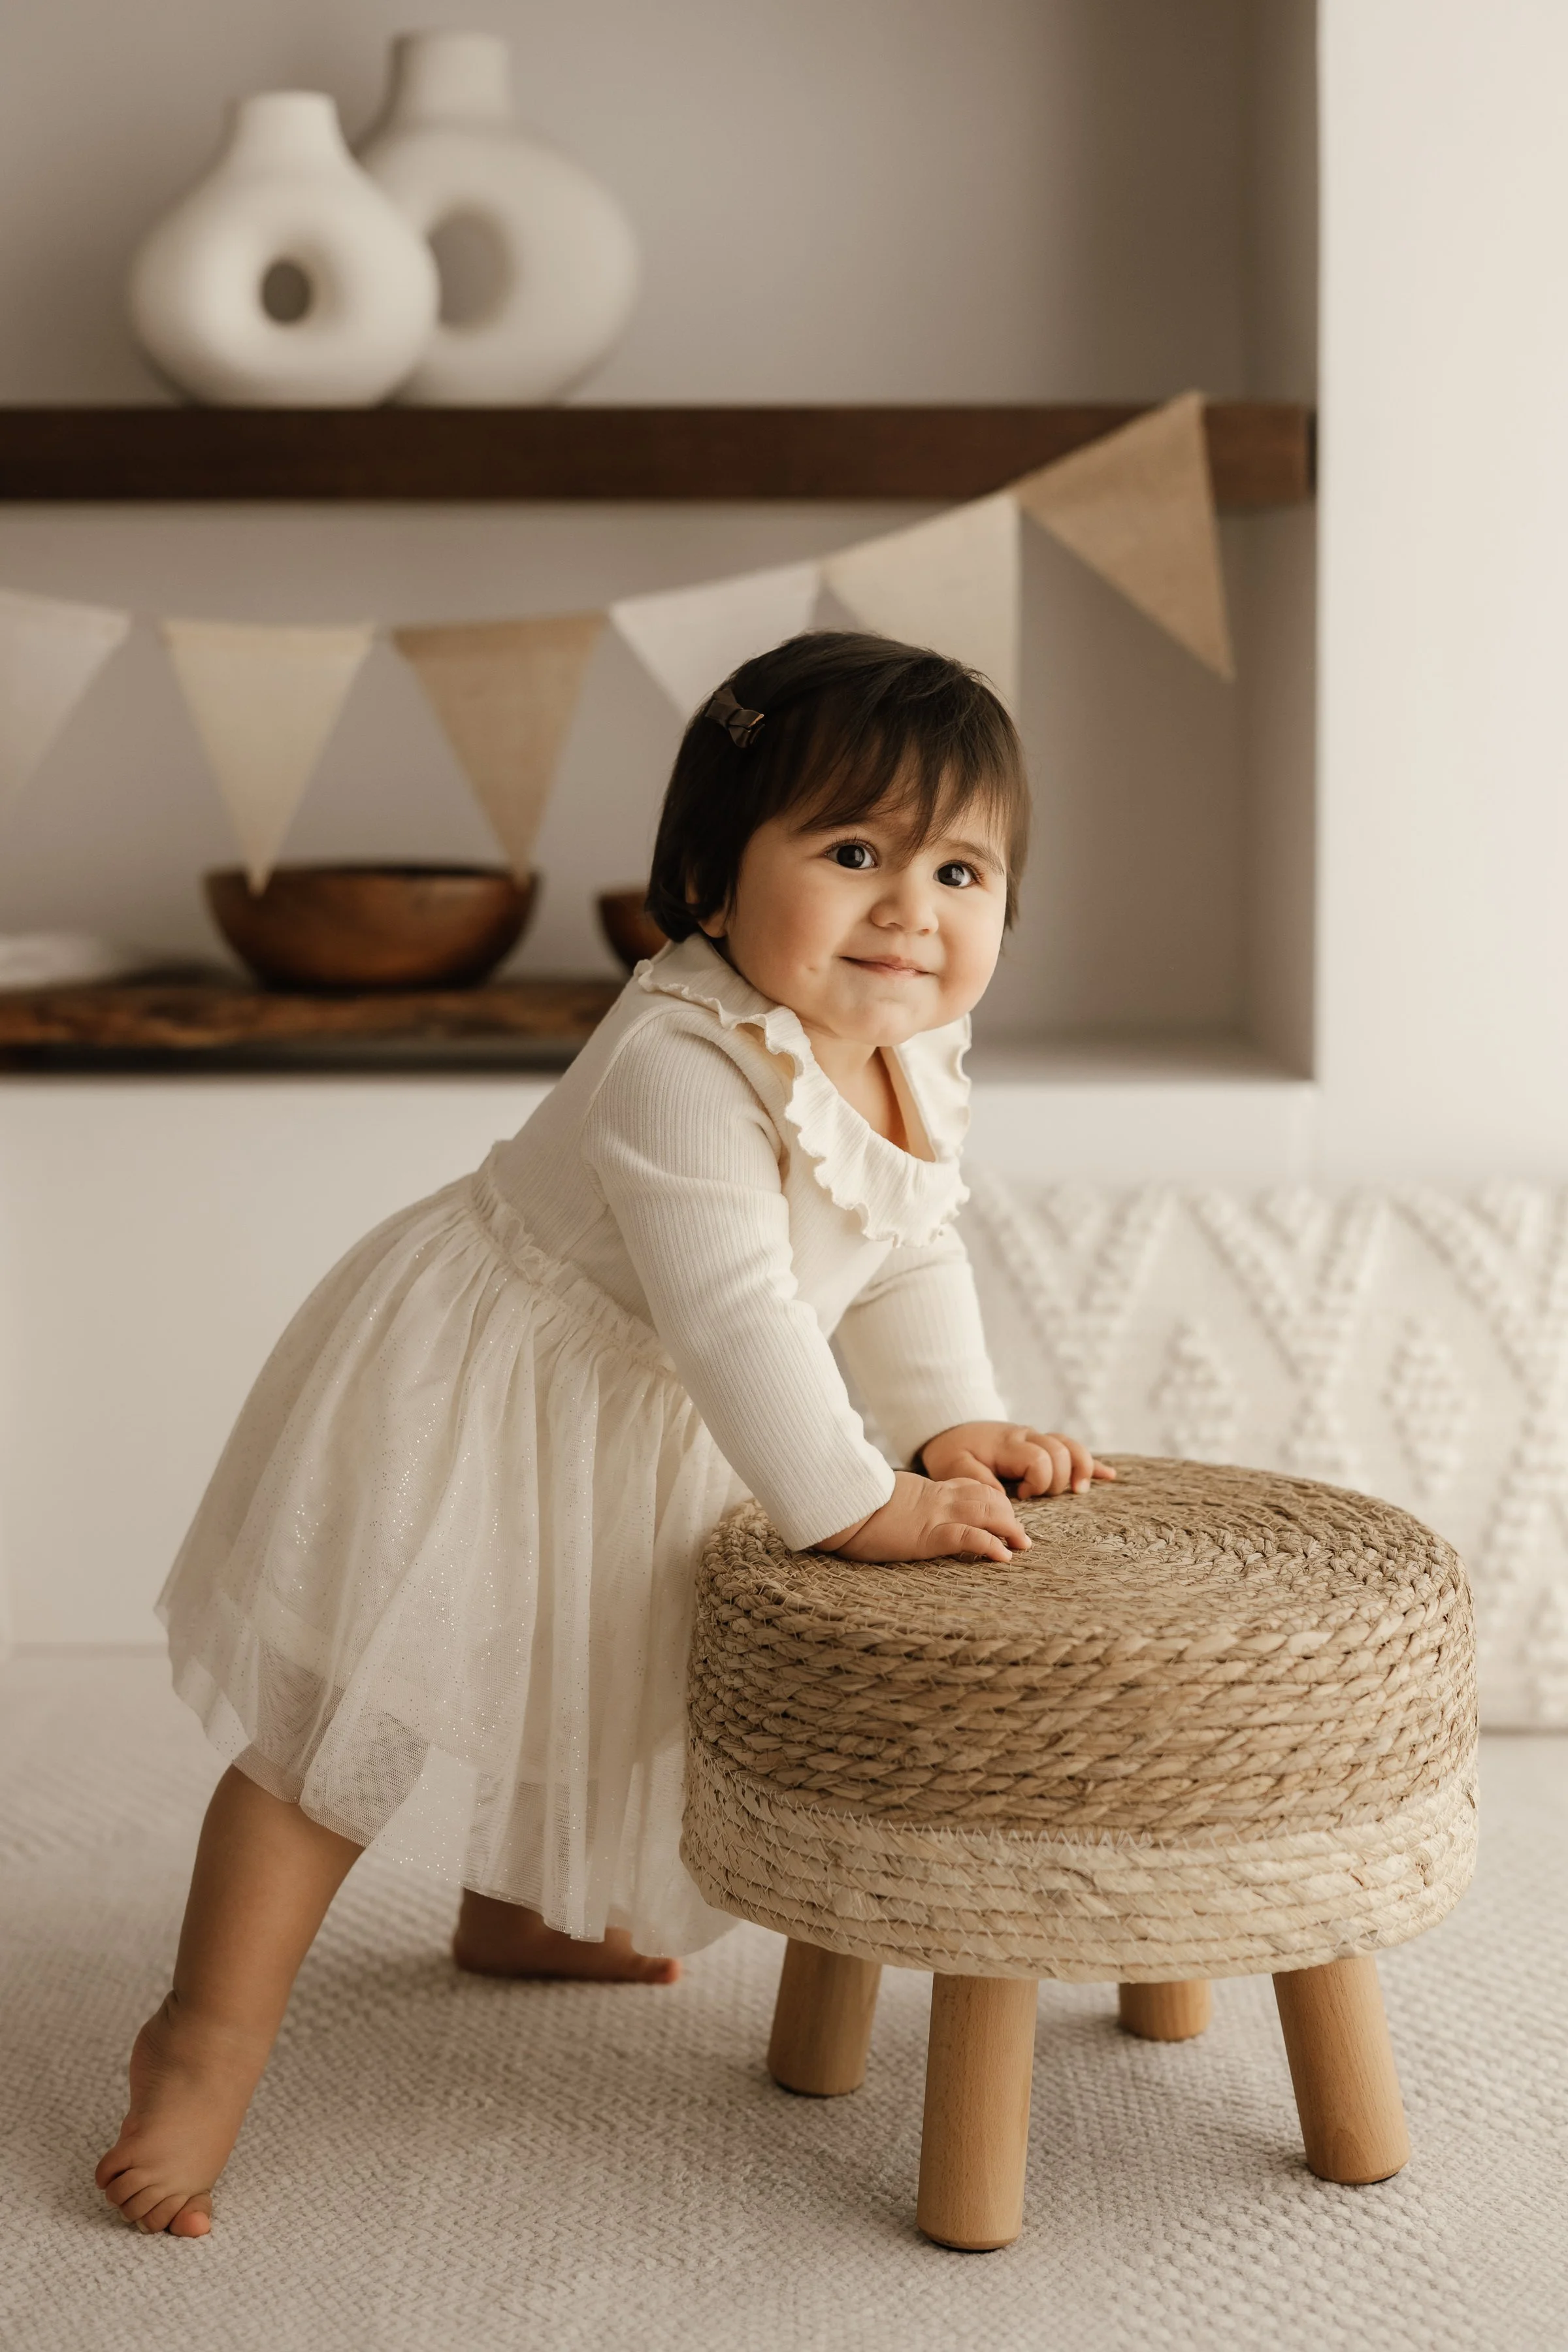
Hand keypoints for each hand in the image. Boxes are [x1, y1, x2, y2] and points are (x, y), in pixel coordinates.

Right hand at [819, 1469, 1029, 1564]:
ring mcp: (935, 1516)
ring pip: (987, 1513)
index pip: (971, 1487)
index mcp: (927, 1490)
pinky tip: (1003, 1557)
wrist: (840, 1505)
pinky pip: (968, 1537)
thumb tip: (895, 1512)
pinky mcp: (928, 1536)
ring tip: (1022, 1545)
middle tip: (1022, 1537)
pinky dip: (990, 1546)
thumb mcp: (882, 1499)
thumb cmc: (853, 1506)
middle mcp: (937, 1499)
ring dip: (1010, 1529)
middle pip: (987, 1498)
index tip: (1004, 1514)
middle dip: (1010, 1516)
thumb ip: (900, 1503)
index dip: (993, 1500)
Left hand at [917, 1422, 1114, 1498]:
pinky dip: (1090, 1462)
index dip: (1038, 1482)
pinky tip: (1109, 1476)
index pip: (1040, 1460)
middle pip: (1061, 1453)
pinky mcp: (1042, 1444)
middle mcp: (1028, 1437)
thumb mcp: (952, 1466)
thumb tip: (1003, 1498)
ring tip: (1080, 1491)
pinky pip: (1072, 1448)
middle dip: (1057, 1479)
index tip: (1019, 1496)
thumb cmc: (952, 1451)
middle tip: (1037, 1496)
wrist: (950, 1428)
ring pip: (1071, 1446)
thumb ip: (975, 1480)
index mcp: (1008, 1444)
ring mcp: (1037, 1438)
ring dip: (1082, 1468)